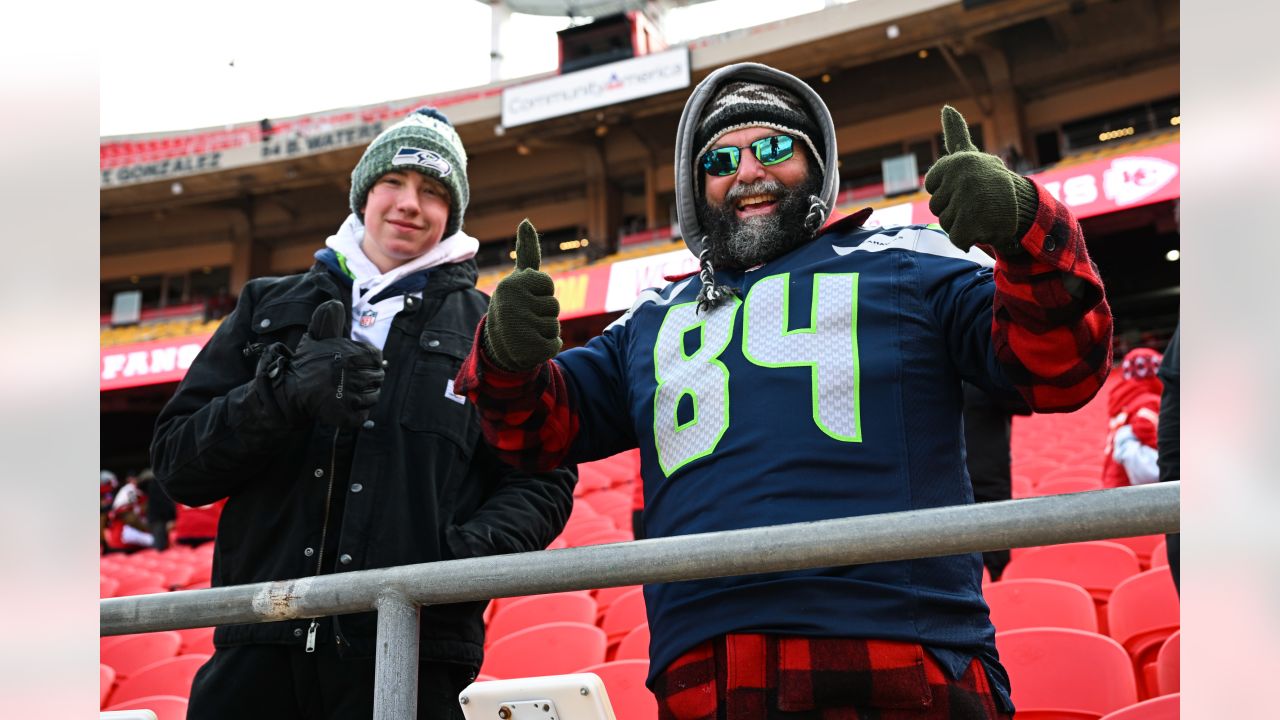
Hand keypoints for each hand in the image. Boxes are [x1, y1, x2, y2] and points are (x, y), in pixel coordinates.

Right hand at [266, 299, 384, 427]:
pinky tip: (347, 406)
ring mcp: (351, 397)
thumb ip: (328, 322)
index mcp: (352, 355)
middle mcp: (354, 375)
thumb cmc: (306, 365)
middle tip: (353, 382)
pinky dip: (359, 413)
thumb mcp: (316, 340)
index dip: (370, 363)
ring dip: (365, 396)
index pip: (377, 358)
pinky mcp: (347, 415)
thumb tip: (335, 302)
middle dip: (368, 379)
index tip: (359, 367)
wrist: (290, 391)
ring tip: (349, 393)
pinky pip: (364, 414)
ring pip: (374, 396)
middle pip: (378, 378)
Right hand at [483, 219, 561, 370]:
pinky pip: (555, 344)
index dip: (540, 292)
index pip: (547, 284)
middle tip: (524, 318)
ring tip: (526, 331)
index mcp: (512, 285)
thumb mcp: (519, 279)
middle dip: (544, 313)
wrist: (497, 345)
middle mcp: (513, 305)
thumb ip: (526, 251)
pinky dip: (547, 346)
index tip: (525, 297)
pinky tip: (530, 345)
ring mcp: (520, 328)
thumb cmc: (514, 306)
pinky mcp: (529, 350)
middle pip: (553, 306)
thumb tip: (526, 221)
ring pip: (554, 325)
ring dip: (545, 330)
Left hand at [923, 106, 1037, 253]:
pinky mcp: (973, 224)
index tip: (968, 185)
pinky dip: (969, 239)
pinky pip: (956, 239)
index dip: (947, 190)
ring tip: (982, 213)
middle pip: (936, 206)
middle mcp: (963, 178)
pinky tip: (985, 227)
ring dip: (962, 224)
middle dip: (954, 209)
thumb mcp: (971, 155)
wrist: (1026, 207)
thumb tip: (947, 107)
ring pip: (946, 223)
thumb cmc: (990, 181)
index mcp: (957, 161)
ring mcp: (968, 201)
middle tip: (977, 201)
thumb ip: (956, 133)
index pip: (931, 185)